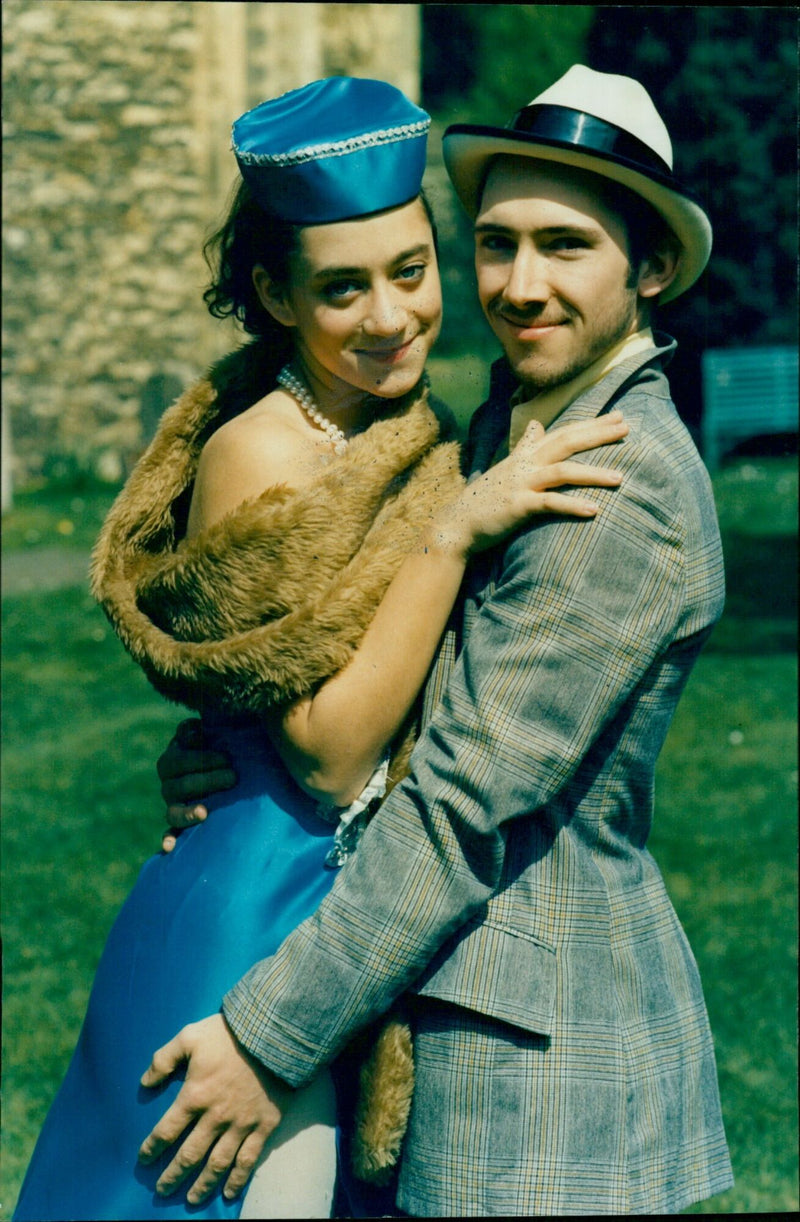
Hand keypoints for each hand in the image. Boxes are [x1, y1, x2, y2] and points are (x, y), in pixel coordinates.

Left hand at [139, 1012, 288, 1204]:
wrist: (276, 1034)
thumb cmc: (230, 1034)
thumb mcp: (190, 1036)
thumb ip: (163, 1059)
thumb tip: (144, 1083)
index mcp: (194, 1096)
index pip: (166, 1131)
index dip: (152, 1148)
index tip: (144, 1159)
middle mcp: (214, 1118)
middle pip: (189, 1155)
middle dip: (173, 1175)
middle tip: (162, 1190)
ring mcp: (241, 1126)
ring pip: (217, 1164)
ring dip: (202, 1185)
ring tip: (191, 1199)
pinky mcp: (264, 1127)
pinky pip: (248, 1161)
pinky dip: (238, 1180)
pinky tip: (230, 1194)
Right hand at [157, 719, 236, 851]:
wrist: (229, 768)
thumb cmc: (220, 744)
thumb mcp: (210, 731)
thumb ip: (198, 729)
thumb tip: (195, 731)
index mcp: (172, 760)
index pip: (179, 761)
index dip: (201, 759)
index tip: (227, 759)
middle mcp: (169, 784)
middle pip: (180, 786)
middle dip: (208, 781)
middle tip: (233, 778)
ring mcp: (174, 805)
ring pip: (172, 812)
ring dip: (186, 813)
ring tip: (204, 812)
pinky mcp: (181, 823)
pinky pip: (171, 833)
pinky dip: (169, 840)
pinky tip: (169, 848)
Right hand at [433, 409, 628, 557]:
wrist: (459, 524)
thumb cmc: (488, 497)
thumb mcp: (508, 466)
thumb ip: (525, 445)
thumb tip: (536, 424)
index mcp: (526, 454)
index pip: (564, 432)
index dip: (592, 424)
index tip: (619, 416)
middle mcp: (526, 464)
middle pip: (567, 442)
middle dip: (598, 435)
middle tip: (626, 428)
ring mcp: (522, 484)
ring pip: (563, 472)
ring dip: (593, 474)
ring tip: (621, 477)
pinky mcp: (518, 506)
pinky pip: (550, 504)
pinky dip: (572, 506)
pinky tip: (594, 510)